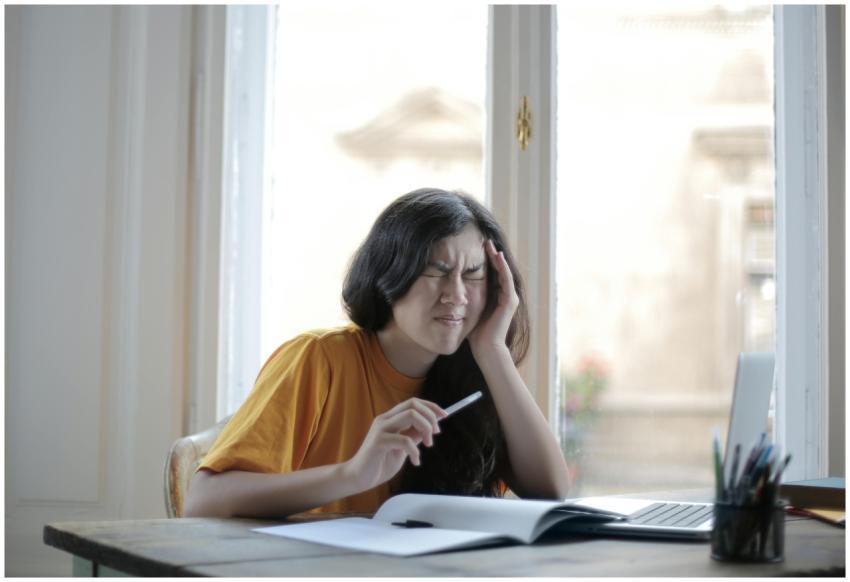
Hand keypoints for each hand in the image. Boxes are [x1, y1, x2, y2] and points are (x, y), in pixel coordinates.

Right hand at [343, 398, 446, 491]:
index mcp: (390, 418)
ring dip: (426, 429)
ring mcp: (381, 429)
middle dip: (431, 416)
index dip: (431, 407)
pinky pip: (405, 440)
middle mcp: (384, 419)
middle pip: (414, 405)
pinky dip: (415, 451)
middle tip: (436, 433)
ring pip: (411, 415)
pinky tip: (415, 461)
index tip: (444, 416)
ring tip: (428, 445)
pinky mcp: (379, 442)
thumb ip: (412, 436)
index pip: (413, 402)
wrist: (358, 478)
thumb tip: (429, 427)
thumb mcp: (402, 448)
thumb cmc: (379, 463)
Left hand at [469, 239, 518, 357]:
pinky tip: (497, 256)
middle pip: (499, 270)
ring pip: (504, 272)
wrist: (486, 348)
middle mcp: (505, 295)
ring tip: (490, 244)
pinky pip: (506, 280)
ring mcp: (510, 298)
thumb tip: (450, 290)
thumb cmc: (476, 333)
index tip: (475, 248)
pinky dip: (502, 267)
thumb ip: (465, 299)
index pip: (491, 274)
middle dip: (491, 255)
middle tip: (484, 240)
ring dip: (497, 257)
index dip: (484, 261)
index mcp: (496, 297)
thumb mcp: (469, 310)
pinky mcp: (510, 301)